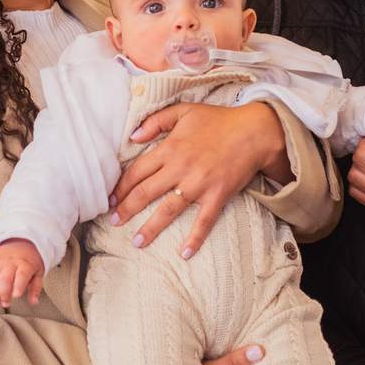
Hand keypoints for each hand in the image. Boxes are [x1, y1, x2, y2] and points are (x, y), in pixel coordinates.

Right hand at [0, 239, 43, 306]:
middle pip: (5, 277)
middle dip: (3, 293)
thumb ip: (36, 287)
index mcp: (25, 264)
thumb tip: (34, 301)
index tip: (16, 296)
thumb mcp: (37, 272)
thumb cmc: (29, 260)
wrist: (20, 242)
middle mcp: (11, 261)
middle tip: (6, 304)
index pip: (22, 274)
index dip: (19, 285)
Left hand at [110, 102, 289, 258]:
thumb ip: (155, 121)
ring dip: (150, 228)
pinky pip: (203, 221)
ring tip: (137, 242)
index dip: (120, 188)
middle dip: (126, 210)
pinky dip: (194, 238)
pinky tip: (184, 253)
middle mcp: (180, 168)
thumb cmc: (218, 120)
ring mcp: (199, 184)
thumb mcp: (183, 111)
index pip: (137, 172)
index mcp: (170, 148)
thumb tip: (132, 136)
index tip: (110, 200)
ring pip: (168, 211)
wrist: (254, 131)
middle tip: (114, 222)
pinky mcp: (218, 195)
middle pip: (145, 193)